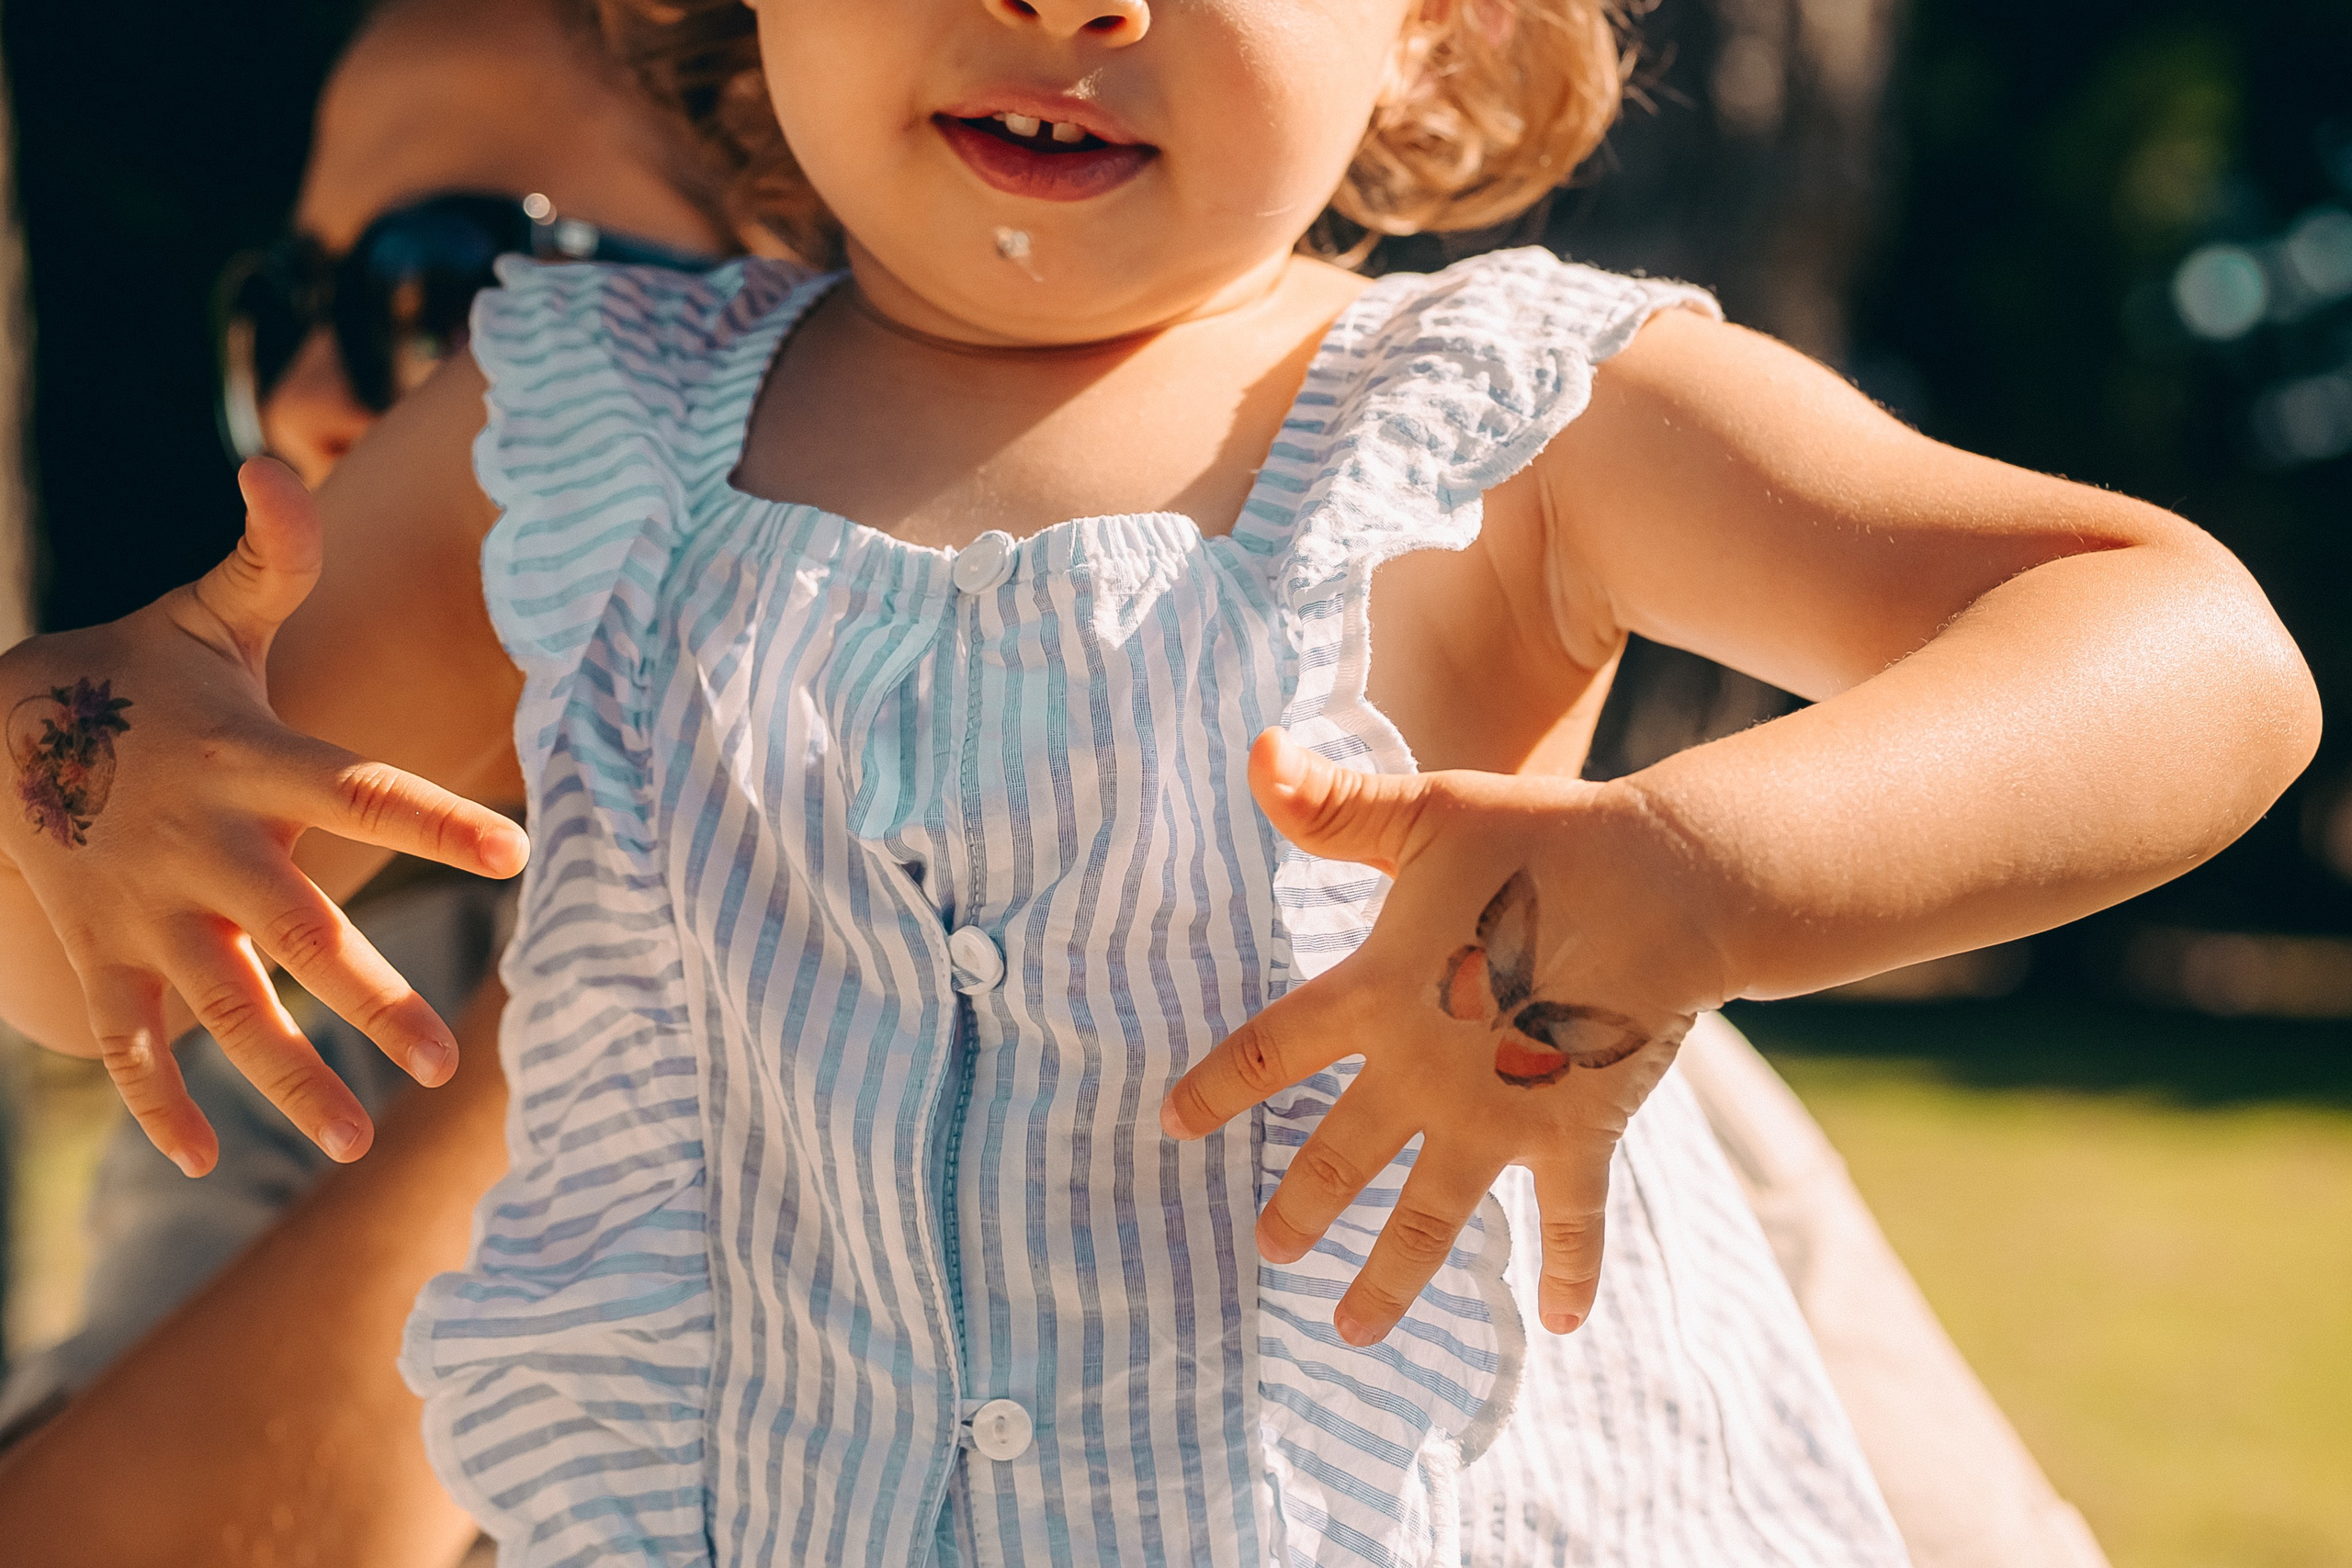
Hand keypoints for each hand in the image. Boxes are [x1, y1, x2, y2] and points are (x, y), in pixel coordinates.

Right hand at [0, 459, 527, 1174]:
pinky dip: (157, 1103)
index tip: (519, 852)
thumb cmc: (138, 676)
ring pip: (227, 1011)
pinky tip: (197, 1163)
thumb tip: (277, 457)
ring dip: (290, 1080)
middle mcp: (208, 848)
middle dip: (374, 1001)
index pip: (362, 790)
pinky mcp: (99, 958)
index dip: (436, 820)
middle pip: (306, 932)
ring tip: (362, 1142)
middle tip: (449, 1064)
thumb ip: (267, 561)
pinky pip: (130, 1044)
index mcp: (253, 763)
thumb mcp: (200, 617)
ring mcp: (149, 914)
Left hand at [1161, 729, 1721, 1346]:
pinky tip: (1558, 1326)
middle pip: (1337, 1156)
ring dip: (1388, 1277)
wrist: (1665, 883)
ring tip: (1350, 1330)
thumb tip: (1253, 750)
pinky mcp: (1574, 1135)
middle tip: (1266, 1248)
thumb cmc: (1541, 838)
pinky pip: (1568, 1221)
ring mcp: (1497, 1118)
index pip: (1269, 1049)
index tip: (1172, 1124)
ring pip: (1427, 1218)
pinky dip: (1567, 1274)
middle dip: (1298, 1206)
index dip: (1216, 1087)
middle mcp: (1422, 1073)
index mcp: (1375, 994)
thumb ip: (1334, 805)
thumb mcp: (1426, 812)